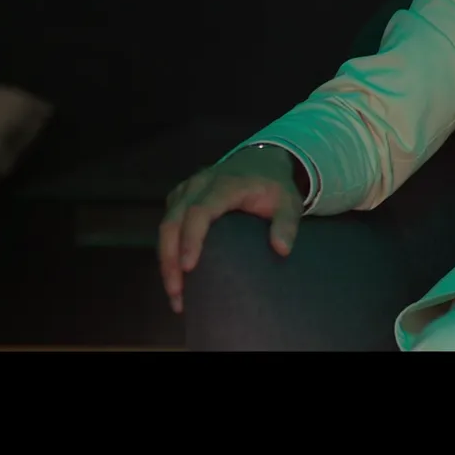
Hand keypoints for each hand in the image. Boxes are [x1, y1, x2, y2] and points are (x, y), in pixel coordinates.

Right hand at [158, 145, 302, 313]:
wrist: (261, 161)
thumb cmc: (273, 186)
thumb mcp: (289, 202)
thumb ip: (287, 224)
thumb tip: (281, 249)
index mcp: (225, 185)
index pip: (199, 211)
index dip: (190, 239)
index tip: (189, 268)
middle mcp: (199, 185)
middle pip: (173, 221)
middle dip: (170, 259)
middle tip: (177, 293)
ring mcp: (186, 190)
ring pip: (166, 224)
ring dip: (165, 260)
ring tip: (175, 293)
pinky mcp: (179, 197)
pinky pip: (167, 223)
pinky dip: (166, 249)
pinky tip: (174, 274)